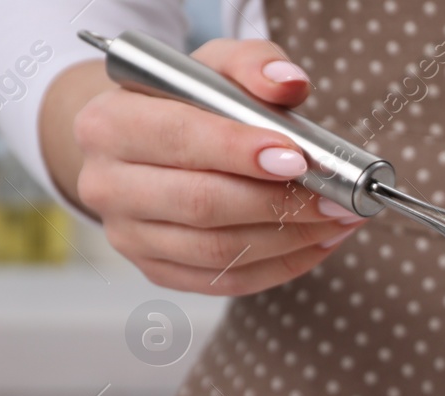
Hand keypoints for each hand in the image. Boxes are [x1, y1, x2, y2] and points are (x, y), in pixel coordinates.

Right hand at [44, 40, 363, 294]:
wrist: (141, 146)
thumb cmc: (186, 104)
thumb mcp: (215, 67)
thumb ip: (254, 65)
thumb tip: (290, 84)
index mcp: (109, 123)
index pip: (179, 139)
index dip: (241, 152)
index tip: (298, 159)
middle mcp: (107, 184)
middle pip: (202, 204)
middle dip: (280, 203)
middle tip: (336, 198)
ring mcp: (129, 235)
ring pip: (220, 250)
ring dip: (291, 239)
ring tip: (337, 219)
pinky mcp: (157, 270)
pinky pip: (229, 281)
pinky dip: (283, 265)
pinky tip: (319, 243)